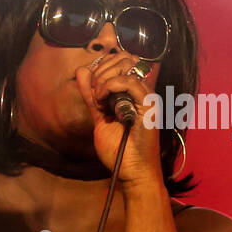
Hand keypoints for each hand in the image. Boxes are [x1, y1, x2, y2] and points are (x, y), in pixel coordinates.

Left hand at [74, 54, 164, 190]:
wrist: (132, 172)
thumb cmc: (119, 151)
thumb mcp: (99, 118)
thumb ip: (91, 96)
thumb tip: (82, 71)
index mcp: (133, 93)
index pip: (120, 61)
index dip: (102, 67)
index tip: (91, 89)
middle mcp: (142, 92)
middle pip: (123, 59)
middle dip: (101, 70)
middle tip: (94, 93)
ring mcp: (147, 97)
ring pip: (126, 67)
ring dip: (104, 79)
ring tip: (97, 98)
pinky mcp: (149, 106)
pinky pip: (129, 82)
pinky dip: (110, 86)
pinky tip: (102, 100)